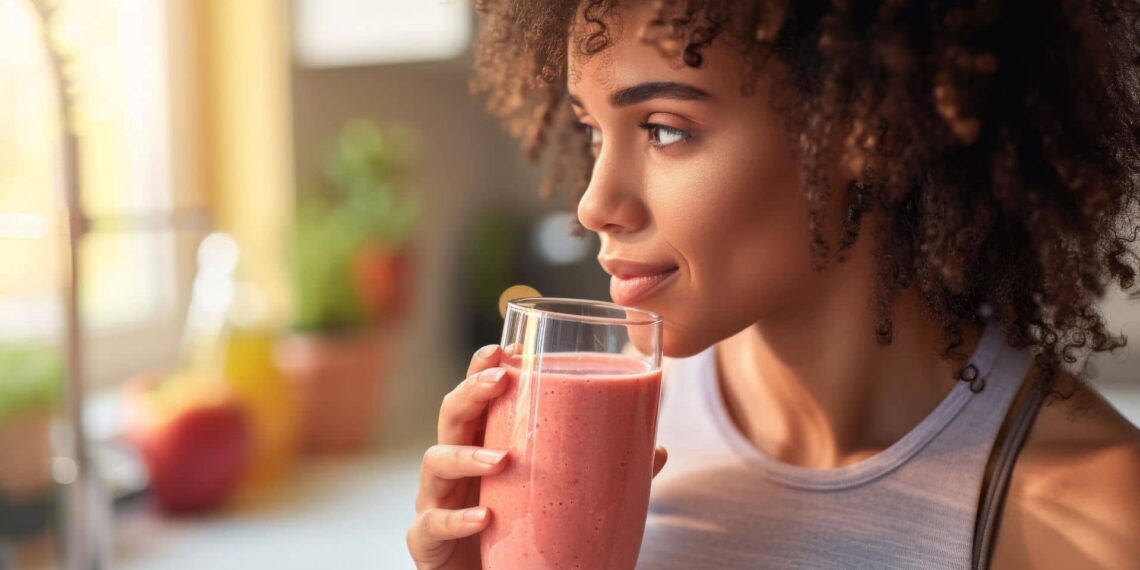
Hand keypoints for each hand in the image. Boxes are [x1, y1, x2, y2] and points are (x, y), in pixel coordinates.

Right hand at [407, 345, 669, 569]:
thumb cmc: (524, 535)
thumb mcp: (563, 500)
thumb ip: (604, 475)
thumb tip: (658, 451)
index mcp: (486, 444)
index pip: (480, 397)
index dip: (484, 369)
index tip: (506, 349)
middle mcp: (457, 467)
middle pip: (451, 414)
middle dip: (471, 391)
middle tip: (500, 381)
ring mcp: (437, 501)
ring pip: (436, 462)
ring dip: (467, 455)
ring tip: (502, 458)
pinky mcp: (428, 541)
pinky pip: (431, 524)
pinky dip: (456, 519)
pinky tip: (483, 518)